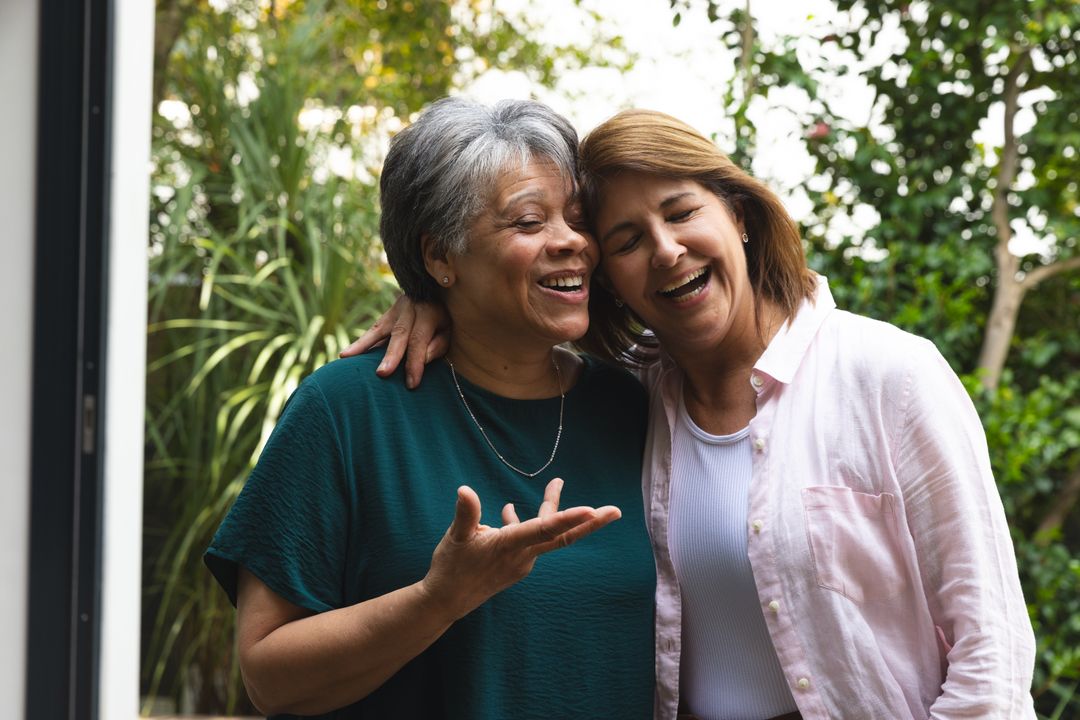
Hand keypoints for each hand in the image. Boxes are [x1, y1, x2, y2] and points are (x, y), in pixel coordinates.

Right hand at [339, 295, 449, 387]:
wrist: (429, 290)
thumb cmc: (439, 318)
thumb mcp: (447, 329)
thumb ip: (438, 344)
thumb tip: (423, 360)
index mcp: (428, 314)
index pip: (419, 340)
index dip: (415, 362)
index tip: (411, 384)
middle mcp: (409, 310)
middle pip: (399, 334)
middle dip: (391, 355)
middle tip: (382, 373)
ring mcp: (394, 311)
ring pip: (378, 329)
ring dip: (363, 345)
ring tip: (347, 358)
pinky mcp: (384, 316)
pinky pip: (371, 330)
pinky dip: (359, 343)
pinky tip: (345, 355)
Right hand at [421, 478, 620, 621]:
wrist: (447, 601)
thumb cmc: (451, 566)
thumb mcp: (455, 537)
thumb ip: (465, 513)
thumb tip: (465, 489)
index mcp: (509, 546)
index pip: (545, 529)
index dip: (568, 518)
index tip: (592, 510)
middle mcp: (522, 555)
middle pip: (562, 536)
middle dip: (590, 523)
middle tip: (616, 511)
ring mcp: (523, 562)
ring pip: (546, 533)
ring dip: (553, 510)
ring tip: (556, 483)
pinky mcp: (518, 564)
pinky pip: (530, 539)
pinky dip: (525, 524)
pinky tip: (507, 511)